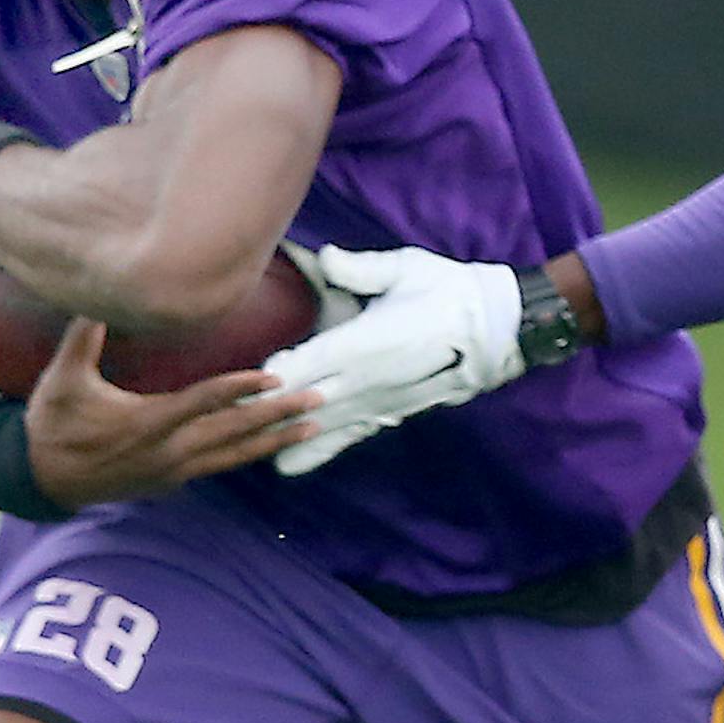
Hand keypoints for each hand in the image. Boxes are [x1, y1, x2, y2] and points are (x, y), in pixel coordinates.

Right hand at [26, 318, 324, 507]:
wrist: (41, 479)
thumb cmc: (53, 424)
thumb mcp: (63, 379)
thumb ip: (83, 338)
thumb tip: (98, 298)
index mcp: (146, 423)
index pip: (202, 403)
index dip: (238, 388)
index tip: (273, 377)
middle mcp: (168, 450)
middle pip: (233, 430)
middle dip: (277, 415)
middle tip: (316, 399)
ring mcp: (174, 470)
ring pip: (235, 454)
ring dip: (275, 439)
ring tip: (312, 427)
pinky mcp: (175, 479)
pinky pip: (222, 465)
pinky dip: (252, 453)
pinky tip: (278, 444)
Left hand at [263, 245, 523, 475]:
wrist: (496, 329)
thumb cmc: (447, 290)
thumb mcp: (406, 268)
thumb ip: (360, 269)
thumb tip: (323, 258)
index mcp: (366, 342)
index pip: (307, 364)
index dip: (272, 377)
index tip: (244, 383)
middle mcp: (366, 380)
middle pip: (302, 402)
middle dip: (264, 412)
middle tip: (227, 419)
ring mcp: (377, 402)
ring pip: (320, 427)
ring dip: (282, 436)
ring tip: (244, 447)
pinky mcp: (389, 414)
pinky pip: (347, 437)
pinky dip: (317, 450)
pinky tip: (288, 465)